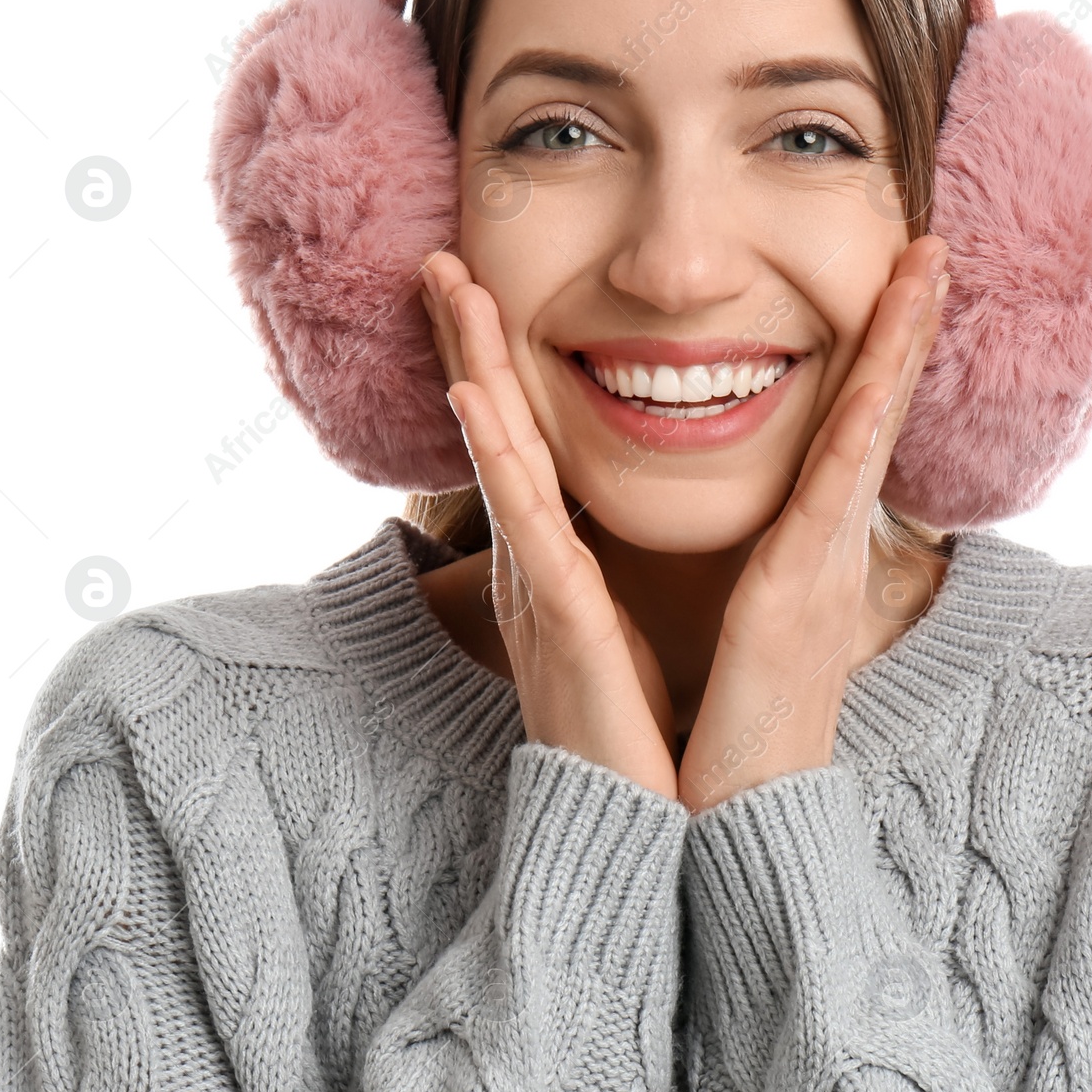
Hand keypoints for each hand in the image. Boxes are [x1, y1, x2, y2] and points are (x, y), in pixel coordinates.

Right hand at [420, 251, 679, 798]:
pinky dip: (499, 459)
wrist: (647, 831)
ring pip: (500, 456)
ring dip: (474, 367)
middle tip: (443, 261)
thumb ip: (604, 571)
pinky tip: (478, 397)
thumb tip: (609, 526)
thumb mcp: (623, 629)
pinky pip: (529, 525)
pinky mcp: (560, 622)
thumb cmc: (642, 733)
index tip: (485, 294)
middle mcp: (536, 563)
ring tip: (452, 288)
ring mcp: (540, 589)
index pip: (524, 443)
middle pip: (497, 431)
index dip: (496, 368)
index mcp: (560, 561)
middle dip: (469, 344)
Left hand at [676, 236, 949, 811]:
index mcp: (810, 542)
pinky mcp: (796, 592)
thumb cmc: (732, 721)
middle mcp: (831, 543)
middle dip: (908, 322)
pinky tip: (875, 356)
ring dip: (900, 338)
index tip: (899, 280)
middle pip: (878, 408)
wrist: (734, 818)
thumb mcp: (750, 618)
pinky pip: (830, 483)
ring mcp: (824, 564)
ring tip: (925, 263)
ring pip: (870, 425)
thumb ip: (761, 556)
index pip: (849, 423)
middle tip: (933, 243)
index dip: (879, 350)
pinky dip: (855, 410)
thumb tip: (766, 519)